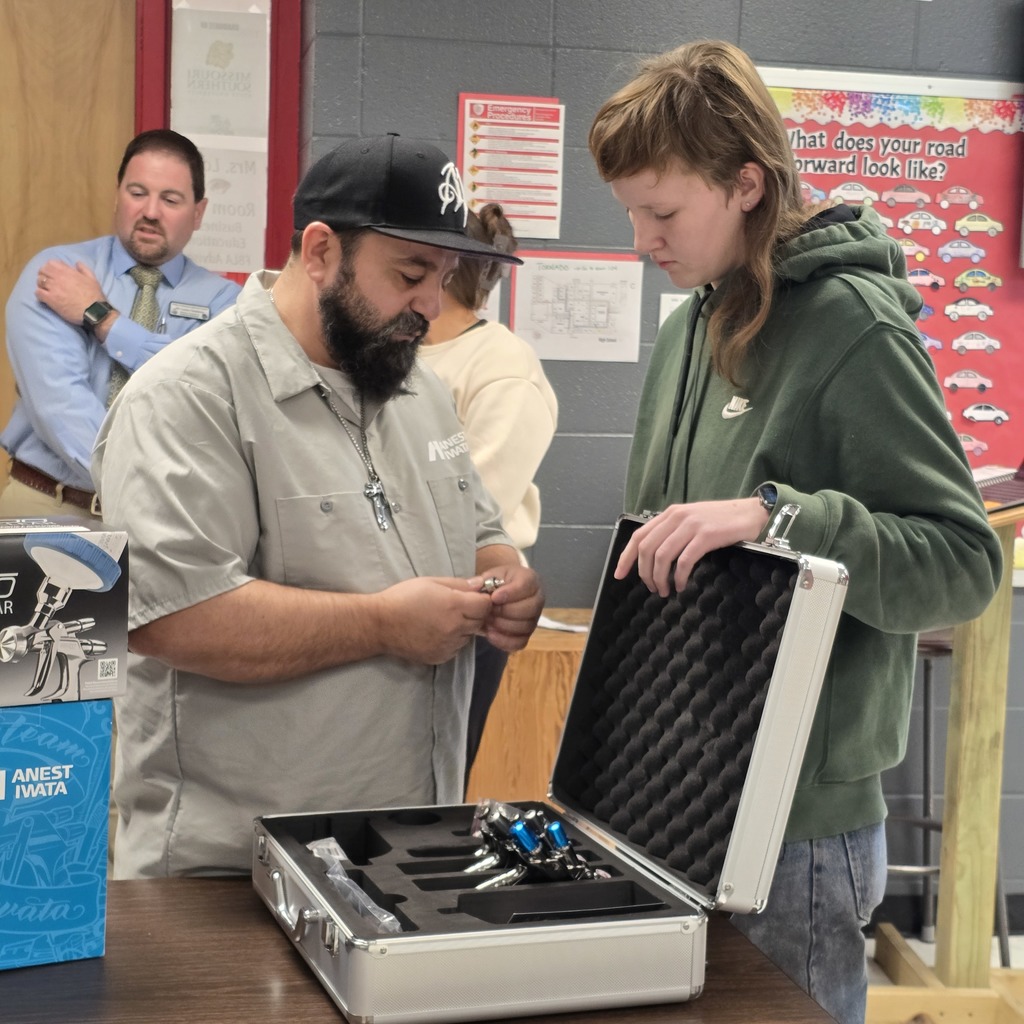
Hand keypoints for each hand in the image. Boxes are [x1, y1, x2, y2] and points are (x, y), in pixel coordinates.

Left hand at [35, 260, 107, 326]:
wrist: (94, 311)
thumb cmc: (95, 296)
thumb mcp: (92, 279)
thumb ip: (84, 269)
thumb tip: (77, 263)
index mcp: (68, 272)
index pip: (51, 263)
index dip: (49, 267)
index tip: (52, 273)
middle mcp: (59, 278)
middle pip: (42, 270)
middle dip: (43, 274)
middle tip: (46, 281)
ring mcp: (54, 288)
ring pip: (39, 281)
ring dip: (41, 284)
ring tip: (45, 290)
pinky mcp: (51, 299)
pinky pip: (38, 293)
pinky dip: (39, 294)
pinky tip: (44, 298)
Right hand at [377, 576, 492, 664]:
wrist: (380, 624)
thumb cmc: (403, 597)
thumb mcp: (431, 582)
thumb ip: (459, 584)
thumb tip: (480, 585)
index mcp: (454, 606)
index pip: (485, 605)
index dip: (481, 599)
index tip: (471, 597)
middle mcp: (455, 628)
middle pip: (480, 621)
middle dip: (474, 613)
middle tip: (456, 606)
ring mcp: (448, 645)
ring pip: (469, 635)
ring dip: (464, 627)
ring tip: (443, 619)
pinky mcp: (441, 657)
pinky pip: (457, 648)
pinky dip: (453, 640)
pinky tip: (436, 631)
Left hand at [469, 563, 544, 652]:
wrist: (497, 594)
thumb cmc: (496, 583)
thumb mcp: (490, 576)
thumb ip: (483, 581)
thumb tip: (477, 586)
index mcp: (529, 580)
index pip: (525, 586)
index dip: (509, 593)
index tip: (494, 597)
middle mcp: (537, 599)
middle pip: (529, 609)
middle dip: (505, 611)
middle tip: (489, 610)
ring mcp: (534, 618)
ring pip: (525, 626)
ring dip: (503, 625)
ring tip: (488, 620)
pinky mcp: (527, 634)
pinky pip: (520, 642)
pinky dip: (504, 641)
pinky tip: (490, 634)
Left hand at [615, 499, 768, 596]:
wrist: (752, 514)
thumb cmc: (722, 522)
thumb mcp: (692, 521)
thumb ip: (673, 533)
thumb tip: (655, 558)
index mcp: (670, 514)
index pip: (639, 536)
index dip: (626, 557)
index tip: (619, 574)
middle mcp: (677, 517)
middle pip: (646, 548)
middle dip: (644, 573)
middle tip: (651, 588)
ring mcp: (691, 525)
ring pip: (662, 556)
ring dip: (659, 578)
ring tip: (664, 590)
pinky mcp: (706, 536)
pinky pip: (684, 561)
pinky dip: (678, 577)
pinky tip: (680, 585)